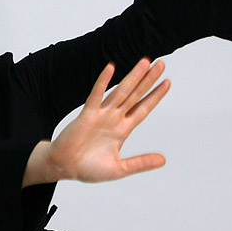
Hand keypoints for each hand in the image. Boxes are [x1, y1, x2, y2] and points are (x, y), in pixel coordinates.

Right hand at [23, 59, 170, 186]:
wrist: (65, 168)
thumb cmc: (88, 168)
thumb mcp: (120, 168)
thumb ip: (141, 163)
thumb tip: (163, 160)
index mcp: (122, 130)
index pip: (143, 108)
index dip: (155, 96)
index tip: (167, 82)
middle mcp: (114, 118)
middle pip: (135, 95)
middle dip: (148, 80)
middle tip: (161, 64)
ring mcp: (101, 115)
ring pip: (121, 91)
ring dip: (133, 77)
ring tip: (145, 62)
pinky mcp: (87, 115)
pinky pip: (96, 95)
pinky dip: (103, 82)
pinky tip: (111, 68)